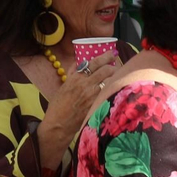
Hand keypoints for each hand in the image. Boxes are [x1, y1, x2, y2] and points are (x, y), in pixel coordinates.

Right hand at [36, 54, 121, 170]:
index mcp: (77, 78)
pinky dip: (112, 90)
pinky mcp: (97, 105)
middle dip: (114, 66)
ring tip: (117, 76)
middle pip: (106, 70)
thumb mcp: (64, 86)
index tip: (112, 53)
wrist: (59, 124)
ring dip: (114, 78)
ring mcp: (93, 96)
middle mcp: (86, 85)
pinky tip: (114, 89)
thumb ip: (72, 73)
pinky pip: (108, 94)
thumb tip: (78, 62)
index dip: (105, 56)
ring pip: (110, 82)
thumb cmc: (58, 105)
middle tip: (117, 65)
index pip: (94, 63)